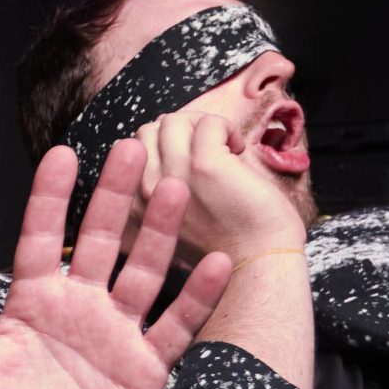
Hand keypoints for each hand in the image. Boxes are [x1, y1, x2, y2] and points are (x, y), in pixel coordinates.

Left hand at [0, 140, 230, 388]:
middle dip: (115, 197)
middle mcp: (78, 307)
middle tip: (132, 147)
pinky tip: (216, 263)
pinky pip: (174, 326)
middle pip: (101, 241)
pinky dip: (196, 297)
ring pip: (142, 272)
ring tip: (176, 189)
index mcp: (33, 300)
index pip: (43, 237)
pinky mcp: (146, 367)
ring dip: (159, 233)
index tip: (63, 155)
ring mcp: (116, 334)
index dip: (52, 198)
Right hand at [136, 106, 306, 267]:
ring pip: (173, 122)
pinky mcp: (205, 166)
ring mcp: (172, 178)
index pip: (131, 153)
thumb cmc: (223, 247)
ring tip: (223, 148)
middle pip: (147, 132)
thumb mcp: (171, 229)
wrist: (257, 266)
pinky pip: (208, 124)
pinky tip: (237, 149)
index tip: (187, 158)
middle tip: (206, 150)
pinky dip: (225, 128)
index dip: (162, 147)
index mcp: (133, 209)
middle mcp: (143, 194)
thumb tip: (173, 149)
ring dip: (201, 126)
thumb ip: (159, 197)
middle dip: (178, 132)